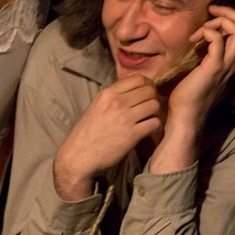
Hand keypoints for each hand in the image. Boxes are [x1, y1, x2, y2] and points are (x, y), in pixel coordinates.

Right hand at [54, 75, 161, 199]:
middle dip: (153, 97)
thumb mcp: (96, 107)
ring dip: (155, 112)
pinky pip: (155, 123)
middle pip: (149, 90)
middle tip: (149, 107)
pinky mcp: (132, 135)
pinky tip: (149, 130)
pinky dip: (155, 126)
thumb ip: (113, 97)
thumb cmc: (87, 133)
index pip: (138, 78)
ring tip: (149, 119)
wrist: (79, 155)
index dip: (147, 85)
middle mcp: (117, 102)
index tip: (146, 93)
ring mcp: (125, 118)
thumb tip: (132, 90)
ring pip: (154, 105)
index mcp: (107, 94)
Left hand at [167, 4, 234, 126]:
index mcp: (234, 62)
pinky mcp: (214, 68)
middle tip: (211, 10)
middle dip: (230, 12)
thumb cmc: (189, 94)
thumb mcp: (201, 69)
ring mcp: (227, 65)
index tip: (212, 16)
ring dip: (220, 20)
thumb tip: (203, 38)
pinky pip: (218, 40)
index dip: (234, 18)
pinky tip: (193, 40)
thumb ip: (207, 54)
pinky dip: (208, 31)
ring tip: (201, 27)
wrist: (185, 116)